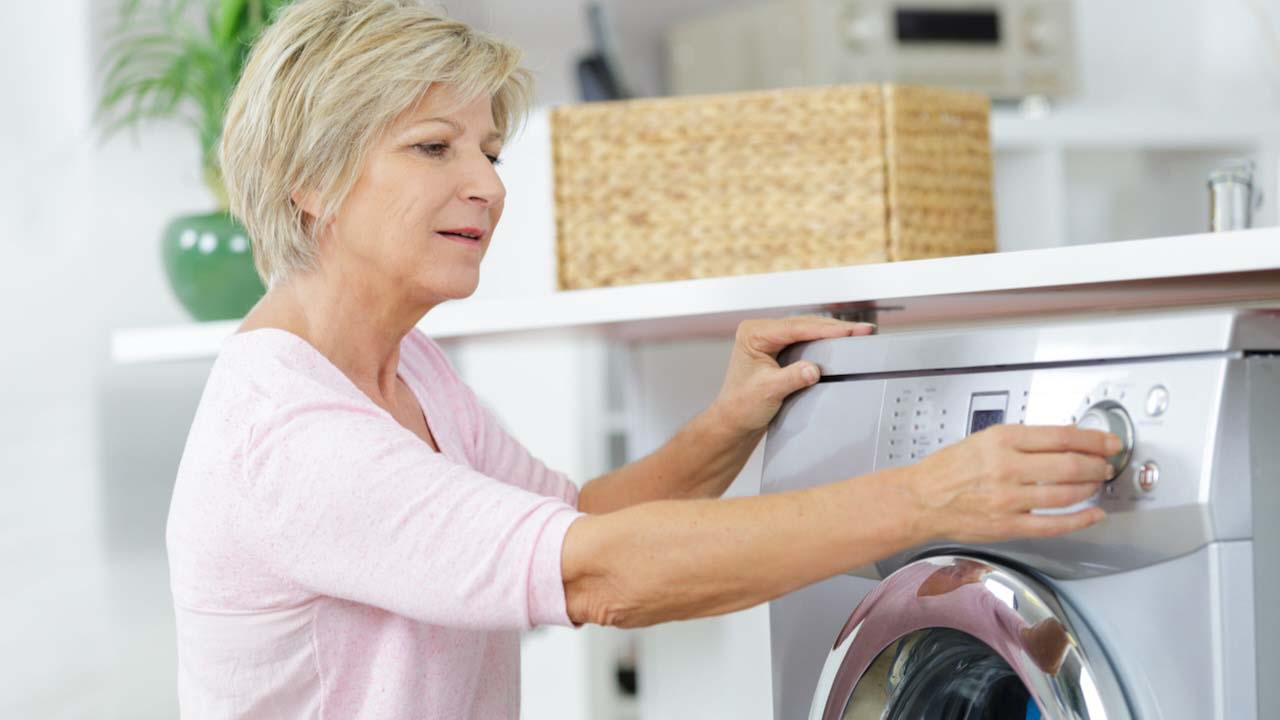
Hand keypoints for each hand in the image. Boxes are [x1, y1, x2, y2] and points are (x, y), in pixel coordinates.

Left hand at [710, 316, 875, 435]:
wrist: (735, 422)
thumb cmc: (741, 406)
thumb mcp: (767, 392)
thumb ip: (790, 378)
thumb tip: (813, 369)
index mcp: (753, 333)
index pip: (795, 327)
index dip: (825, 329)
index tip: (849, 331)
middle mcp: (761, 331)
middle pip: (805, 324)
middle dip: (835, 328)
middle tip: (864, 330)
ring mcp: (771, 339)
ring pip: (808, 330)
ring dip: (833, 333)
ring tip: (859, 333)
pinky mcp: (780, 349)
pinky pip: (807, 340)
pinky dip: (826, 341)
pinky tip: (843, 342)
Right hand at [901, 424, 1116, 542]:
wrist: (920, 500)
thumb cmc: (947, 470)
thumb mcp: (983, 439)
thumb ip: (1022, 440)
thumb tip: (1063, 440)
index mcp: (1001, 440)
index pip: (1062, 436)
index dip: (1093, 439)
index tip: (1108, 442)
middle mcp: (1007, 467)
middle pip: (1071, 464)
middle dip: (1097, 465)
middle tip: (1106, 465)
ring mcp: (1009, 499)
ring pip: (1067, 493)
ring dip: (1091, 488)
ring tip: (1096, 484)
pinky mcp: (1009, 525)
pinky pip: (1055, 524)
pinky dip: (1081, 519)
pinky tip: (1093, 514)